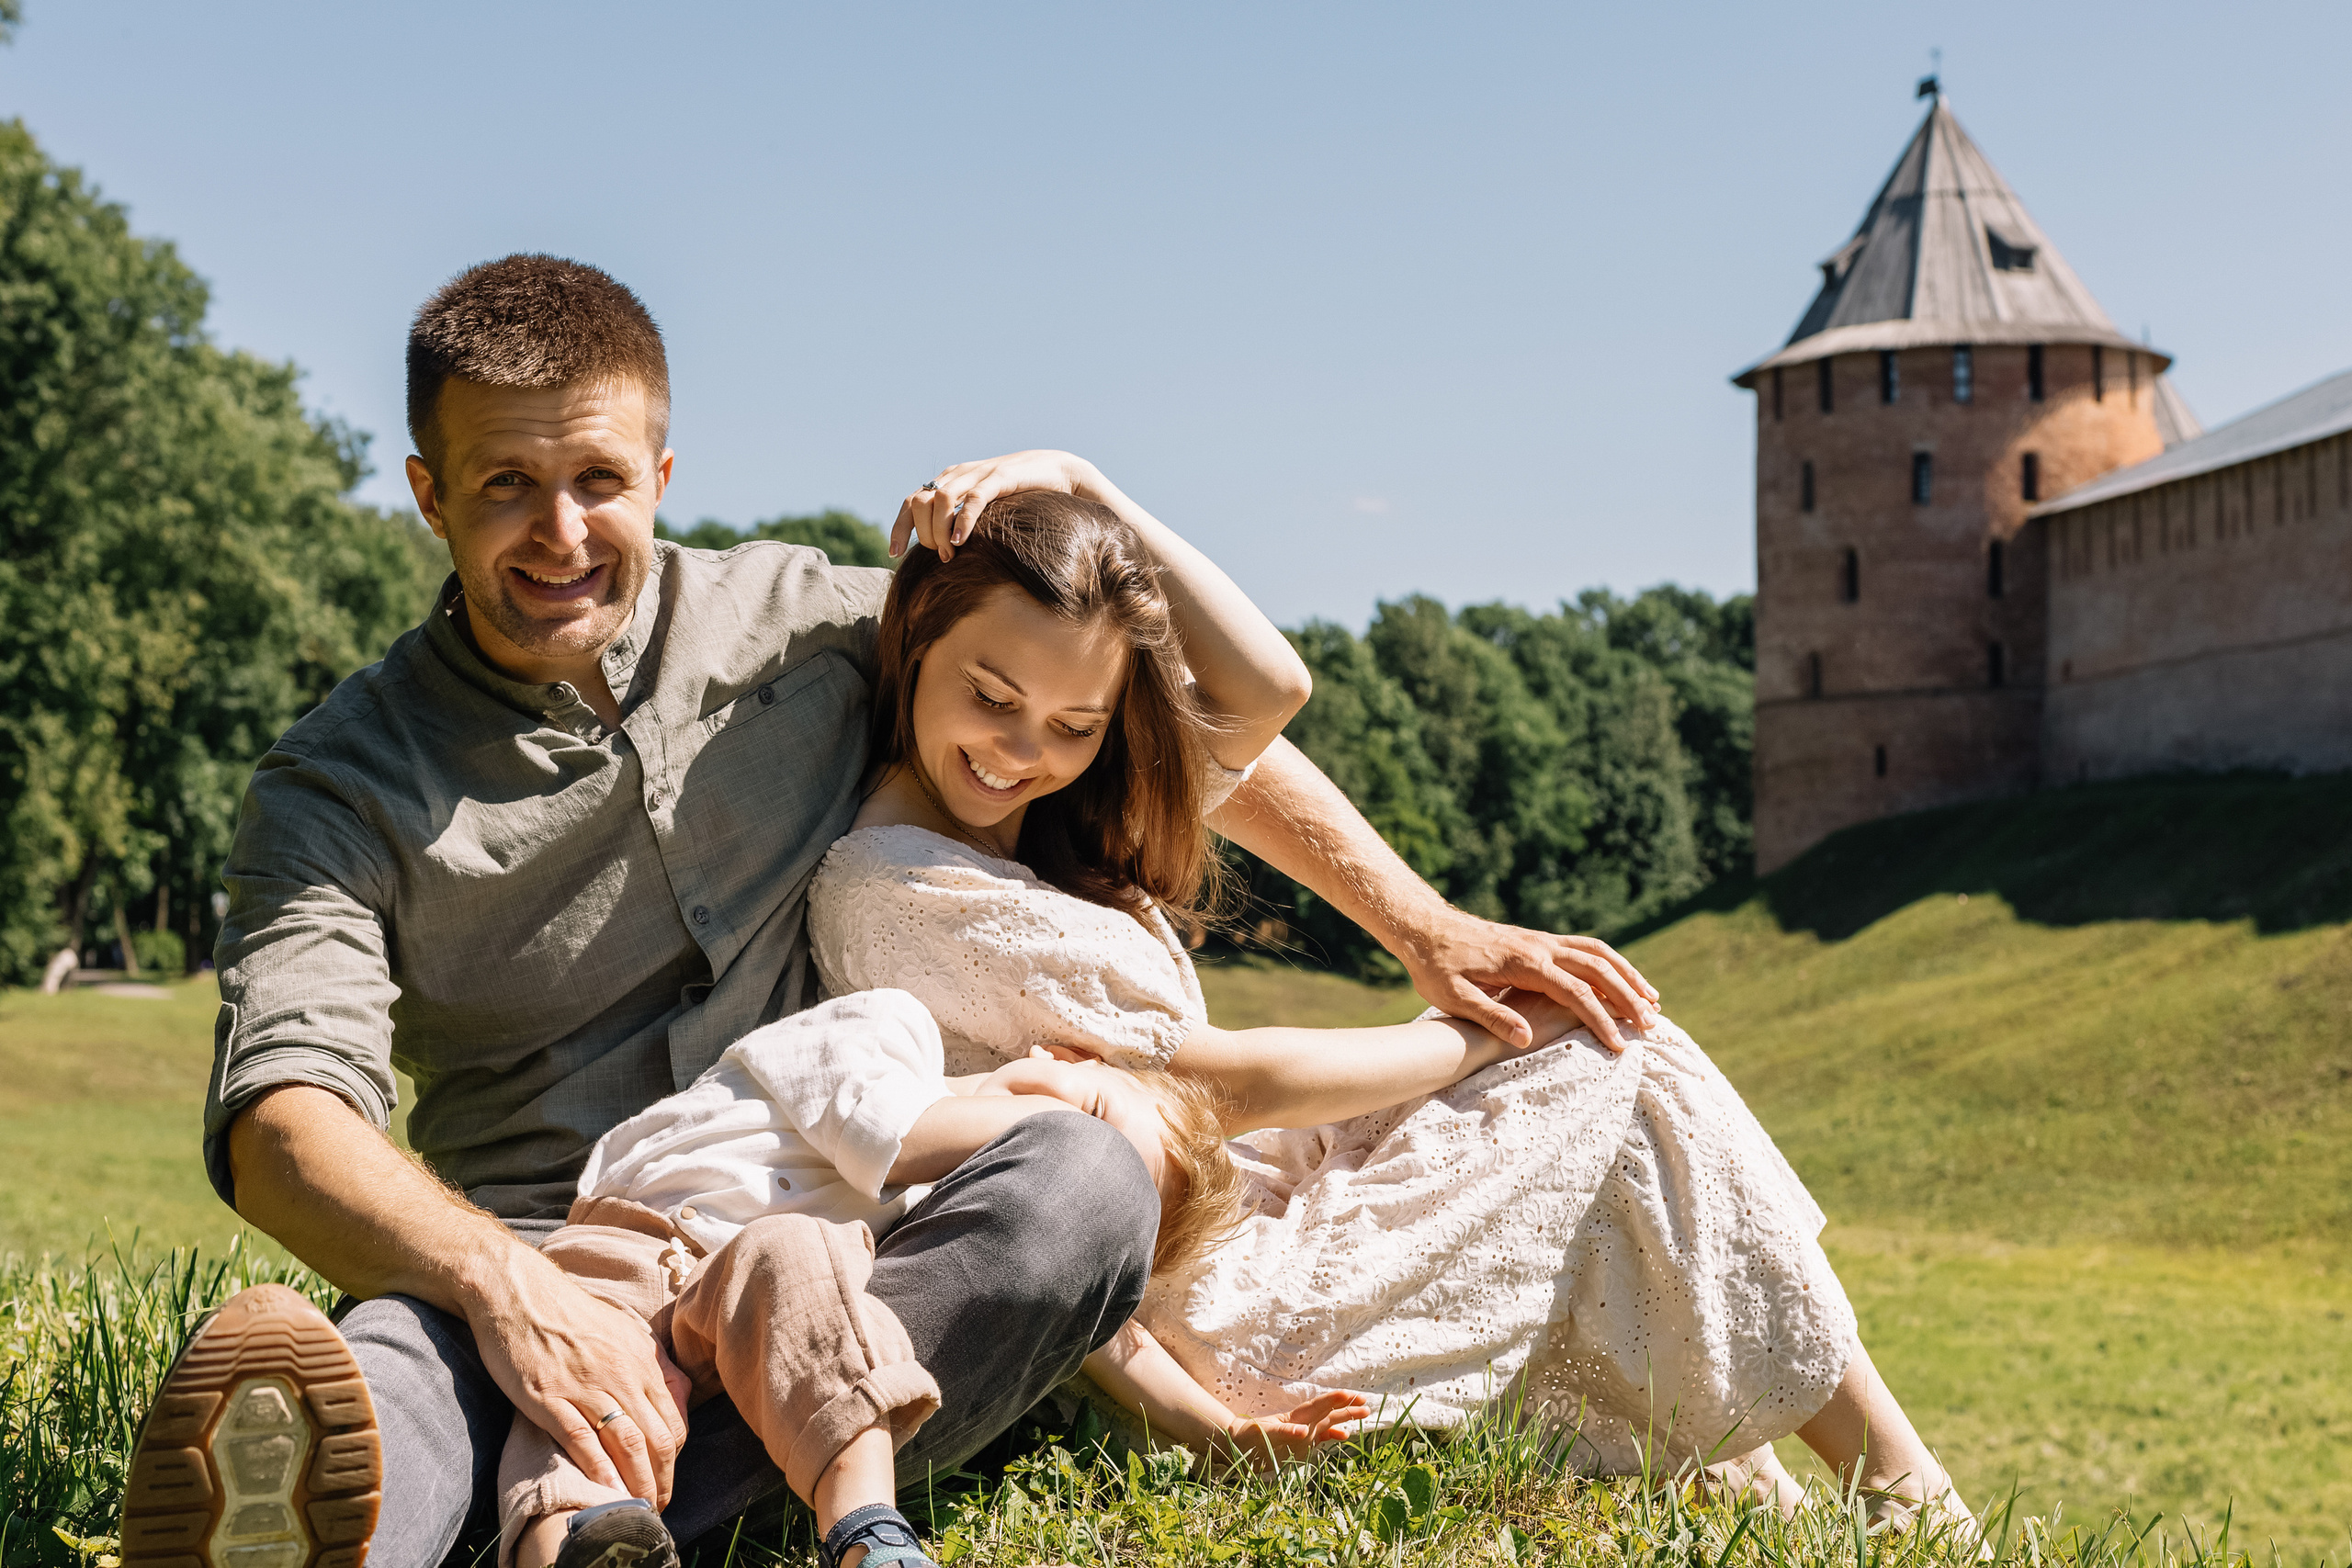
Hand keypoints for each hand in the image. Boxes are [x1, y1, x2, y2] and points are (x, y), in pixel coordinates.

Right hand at [463, 1250, 689, 1506]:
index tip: (668, 1476)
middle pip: (657, 1438)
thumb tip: (680, 1393)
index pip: (675, 1420)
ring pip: (626, 1444)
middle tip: (658, 1506)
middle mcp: (622, 1375)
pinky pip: (581, 1440)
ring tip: (637, 1508)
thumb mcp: (624, 1330)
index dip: (676, 1456)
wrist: (518, 1293)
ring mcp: (586, 1387)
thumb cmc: (571, 1313)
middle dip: (663, 1479)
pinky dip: (598, 1469)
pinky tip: (606, 1490)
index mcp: (642, 1360)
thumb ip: (653, 1363)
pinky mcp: (549, 1398)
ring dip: (637, 1483)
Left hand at [890, 450, 1106, 560]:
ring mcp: (979, 474)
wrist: (1059, 472)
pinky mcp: (1000, 477)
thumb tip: (945, 555)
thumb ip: (966, 523)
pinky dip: (962, 521)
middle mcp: (959, 475)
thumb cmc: (1022, 498)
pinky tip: (960, 541)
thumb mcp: (986, 511)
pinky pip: (973, 499)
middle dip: (923, 534)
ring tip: (951, 553)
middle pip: (920, 502)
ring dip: (939, 531)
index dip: (899, 528)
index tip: (894, 554)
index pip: (911, 502)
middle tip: (943, 557)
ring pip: (940, 499)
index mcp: (951, 482)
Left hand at [1222, 1391, 1371, 1471]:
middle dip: (1347, 1407)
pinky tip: (1344, 1436)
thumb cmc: (1250, 1436)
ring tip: (1364, 1413)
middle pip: (1329, 1411)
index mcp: (1296, 1418)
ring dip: (1345, 1417)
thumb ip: (1285, 1432)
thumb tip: (1304, 1432)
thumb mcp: (1265, 1434)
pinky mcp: (1301, 1444)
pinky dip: (1334, 1435)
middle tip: (1366, 1402)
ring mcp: (1304, 1432)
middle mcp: (1303, 1423)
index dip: (1333, 1400)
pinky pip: (1322, 1437)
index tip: (1349, 1394)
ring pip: (1329, 1422)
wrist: (1239, 1444)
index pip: (1318, 1406)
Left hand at [1401, 906, 1659, 1053]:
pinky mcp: (1539, 940)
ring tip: (1653, 1001)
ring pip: (1599, 953)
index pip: (1576, 994)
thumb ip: (1491, 1016)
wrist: (1425, 927)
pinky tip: (1621, 978)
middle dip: (1628, 998)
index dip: (1600, 1021)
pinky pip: (1585, 948)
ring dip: (1628, 975)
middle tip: (1652, 1026)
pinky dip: (1611, 962)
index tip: (1618, 1046)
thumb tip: (1527, 1039)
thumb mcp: (1454, 997)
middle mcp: (1541, 946)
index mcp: (1525, 963)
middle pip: (1599, 970)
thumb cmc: (1436, 967)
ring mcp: (1542, 940)